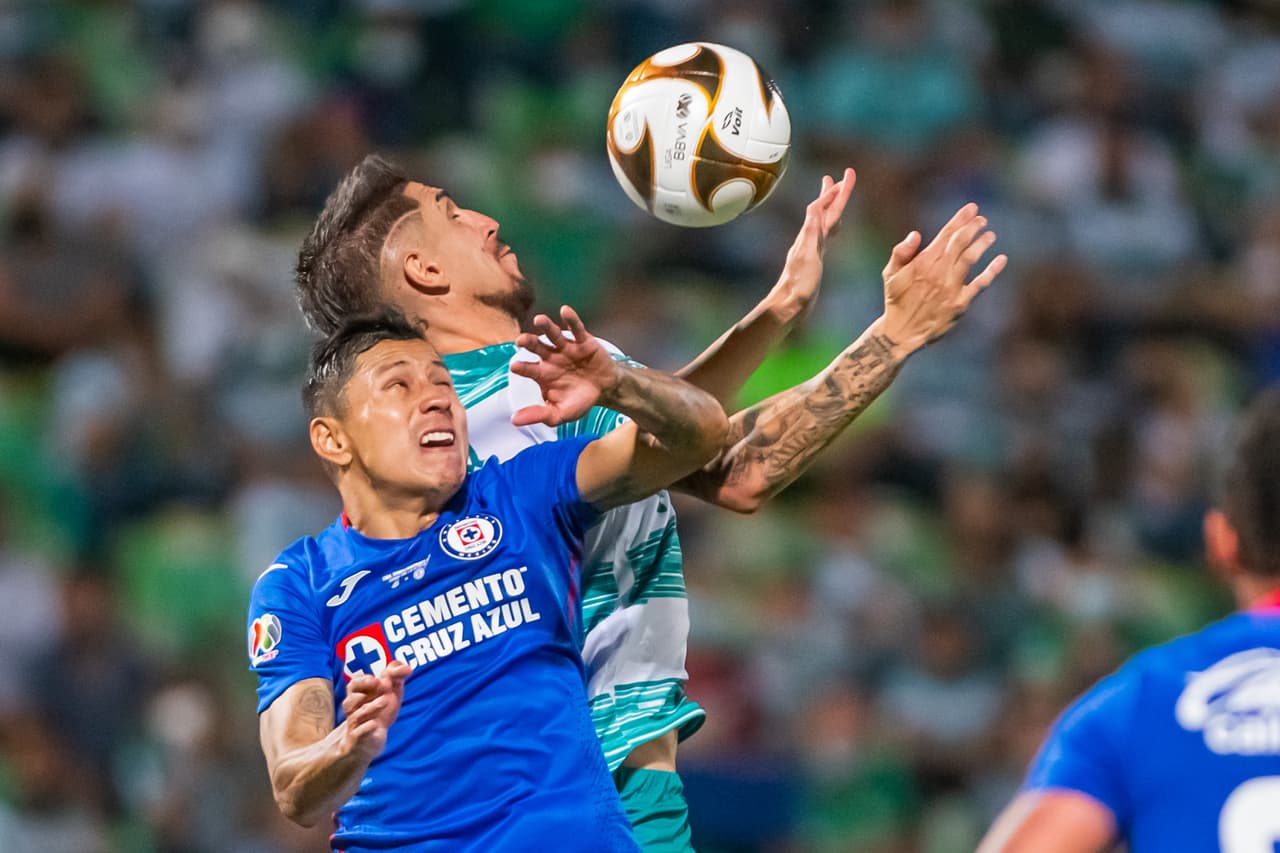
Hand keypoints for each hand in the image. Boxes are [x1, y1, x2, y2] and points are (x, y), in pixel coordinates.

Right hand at [341, 660, 409, 762]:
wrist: (371, 741)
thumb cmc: (380, 712)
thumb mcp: (389, 693)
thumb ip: (396, 677)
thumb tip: (408, 668)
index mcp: (358, 697)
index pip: (353, 686)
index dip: (363, 681)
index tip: (377, 679)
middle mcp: (354, 711)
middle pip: (349, 700)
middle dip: (364, 692)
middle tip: (383, 685)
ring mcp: (356, 726)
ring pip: (355, 716)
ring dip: (370, 707)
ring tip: (385, 700)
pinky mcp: (359, 740)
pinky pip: (358, 734)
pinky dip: (365, 728)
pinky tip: (375, 724)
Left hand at [511, 306, 620, 426]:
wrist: (605, 390)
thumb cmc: (579, 400)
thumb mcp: (560, 413)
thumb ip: (539, 415)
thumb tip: (514, 421)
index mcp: (542, 374)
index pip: (527, 368)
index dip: (521, 366)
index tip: (515, 366)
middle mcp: (551, 357)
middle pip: (536, 347)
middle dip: (528, 342)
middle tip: (521, 340)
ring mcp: (566, 348)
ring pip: (553, 335)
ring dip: (546, 326)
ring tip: (539, 320)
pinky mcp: (583, 341)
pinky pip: (576, 328)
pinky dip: (571, 320)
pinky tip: (565, 311)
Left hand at [768, 168, 855, 323]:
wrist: (788, 305)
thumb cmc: (798, 285)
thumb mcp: (807, 255)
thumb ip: (810, 231)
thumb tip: (814, 206)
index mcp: (810, 236)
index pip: (823, 208)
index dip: (834, 192)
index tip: (845, 175)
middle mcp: (810, 239)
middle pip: (826, 211)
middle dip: (835, 193)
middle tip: (844, 176)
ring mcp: (812, 249)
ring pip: (826, 221)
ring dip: (832, 206)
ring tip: (837, 193)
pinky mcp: (815, 260)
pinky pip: (826, 236)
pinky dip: (831, 226)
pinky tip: (833, 227)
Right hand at [877, 202, 1006, 351]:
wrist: (901, 332)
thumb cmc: (895, 301)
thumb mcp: (890, 275)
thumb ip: (901, 253)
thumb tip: (915, 234)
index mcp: (922, 263)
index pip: (945, 235)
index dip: (960, 220)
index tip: (972, 208)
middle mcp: (938, 273)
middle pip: (960, 243)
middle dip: (972, 227)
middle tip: (982, 219)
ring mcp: (951, 288)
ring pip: (970, 258)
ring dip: (982, 244)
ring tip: (990, 234)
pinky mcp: (960, 303)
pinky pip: (980, 284)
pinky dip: (992, 270)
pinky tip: (1001, 259)